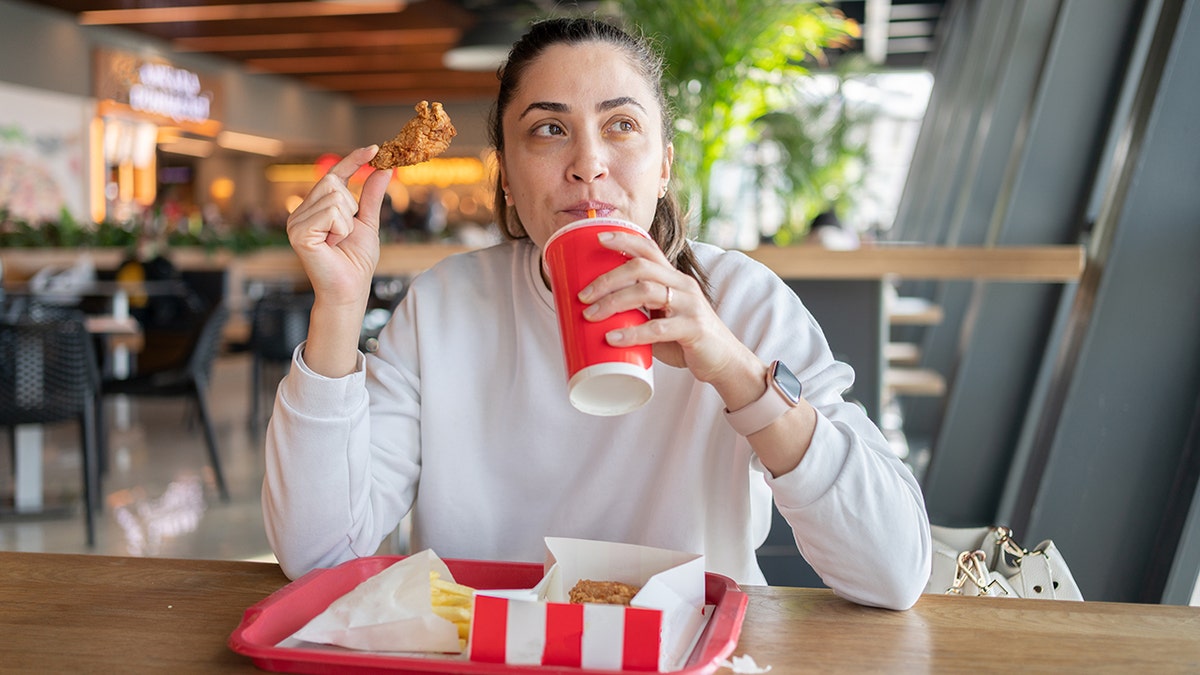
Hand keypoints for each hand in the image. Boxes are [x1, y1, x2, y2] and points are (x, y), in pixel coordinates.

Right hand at [286, 146, 392, 306]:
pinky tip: (332, 244)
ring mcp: (296, 222)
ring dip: (347, 221)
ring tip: (338, 241)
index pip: (333, 176)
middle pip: (333, 182)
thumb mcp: (368, 223)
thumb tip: (383, 168)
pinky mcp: (298, 232)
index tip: (374, 148)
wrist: (350, 289)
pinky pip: (331, 213)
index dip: (352, 161)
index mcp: (315, 209)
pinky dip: (341, 229)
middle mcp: (300, 212)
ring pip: (335, 196)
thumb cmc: (356, 261)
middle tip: (345, 233)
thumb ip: (371, 196)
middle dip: (351, 207)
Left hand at [577, 230, 750, 384]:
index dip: (624, 239)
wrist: (725, 362)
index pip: (649, 248)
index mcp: (674, 279)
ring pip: (646, 291)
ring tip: (590, 315)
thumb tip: (597, 316)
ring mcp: (690, 305)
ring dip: (613, 302)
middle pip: (641, 267)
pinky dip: (631, 333)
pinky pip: (658, 328)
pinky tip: (612, 338)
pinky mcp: (694, 329)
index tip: (598, 237)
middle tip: (583, 295)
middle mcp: (683, 286)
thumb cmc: (687, 341)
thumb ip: (637, 313)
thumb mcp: (661, 319)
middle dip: (607, 279)